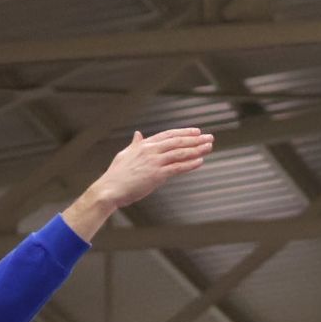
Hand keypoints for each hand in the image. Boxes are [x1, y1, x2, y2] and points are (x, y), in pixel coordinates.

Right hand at [91, 128, 213, 210]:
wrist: (110, 189)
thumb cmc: (116, 175)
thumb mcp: (125, 155)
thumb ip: (135, 144)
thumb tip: (138, 134)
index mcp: (144, 145)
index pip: (168, 135)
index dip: (184, 132)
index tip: (196, 132)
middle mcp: (150, 151)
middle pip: (177, 142)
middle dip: (195, 139)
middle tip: (209, 137)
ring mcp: (154, 162)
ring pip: (180, 153)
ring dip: (196, 150)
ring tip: (209, 147)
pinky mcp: (157, 175)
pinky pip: (177, 168)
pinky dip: (190, 164)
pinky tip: (200, 161)